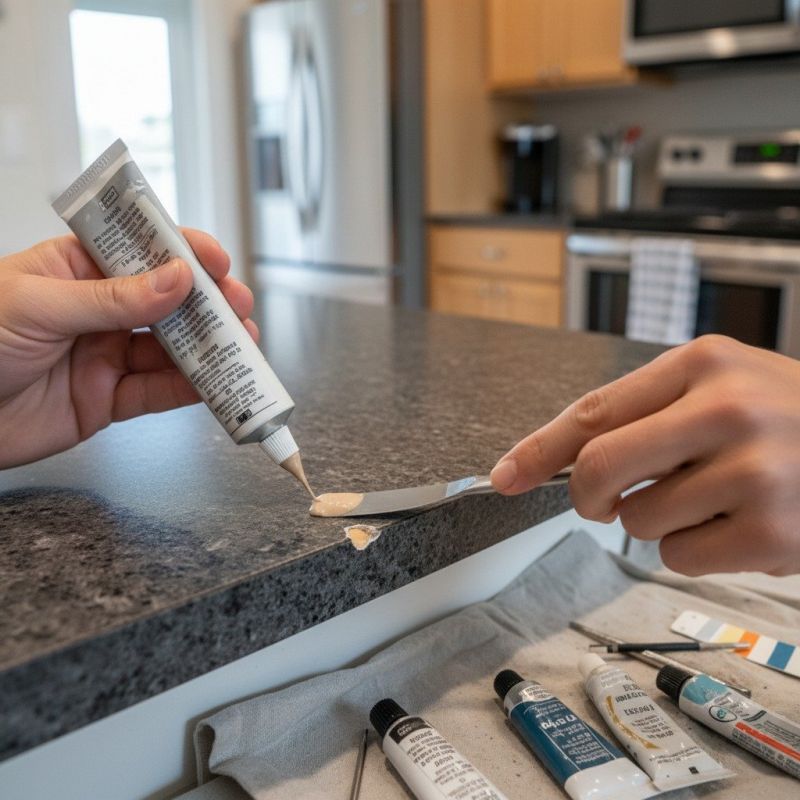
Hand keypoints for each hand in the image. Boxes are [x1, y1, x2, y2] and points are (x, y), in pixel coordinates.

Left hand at [0, 231, 256, 468]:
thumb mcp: (37, 306)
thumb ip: (112, 298)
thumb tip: (176, 280)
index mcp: (76, 269)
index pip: (140, 251)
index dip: (182, 253)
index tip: (215, 262)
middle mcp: (98, 311)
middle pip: (167, 302)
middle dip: (207, 304)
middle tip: (238, 309)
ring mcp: (105, 355)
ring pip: (170, 350)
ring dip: (209, 349)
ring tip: (241, 348)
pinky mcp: (107, 399)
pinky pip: (157, 393)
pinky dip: (189, 390)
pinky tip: (212, 384)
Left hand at [490, 335, 799, 575]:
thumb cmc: (787, 417)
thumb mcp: (721, 386)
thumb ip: (647, 413)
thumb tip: (562, 460)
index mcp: (704, 363)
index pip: (594, 409)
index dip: (539, 448)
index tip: (503, 477)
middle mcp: (728, 409)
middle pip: (600, 466)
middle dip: (587, 495)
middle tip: (603, 502)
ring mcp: (754, 472)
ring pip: (637, 520)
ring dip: (654, 521)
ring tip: (711, 500)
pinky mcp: (772, 532)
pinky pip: (677, 557)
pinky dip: (691, 550)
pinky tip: (738, 526)